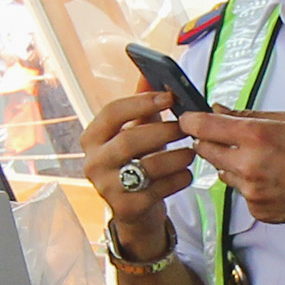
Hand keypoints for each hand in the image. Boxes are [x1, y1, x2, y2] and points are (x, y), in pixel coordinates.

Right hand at [80, 87, 191, 241]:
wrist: (133, 210)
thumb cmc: (135, 163)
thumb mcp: (134, 132)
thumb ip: (141, 105)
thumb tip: (152, 73)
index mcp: (92, 138)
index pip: (112, 113)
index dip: (142, 102)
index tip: (169, 97)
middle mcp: (94, 163)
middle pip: (130, 140)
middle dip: (164, 131)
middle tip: (188, 127)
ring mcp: (108, 188)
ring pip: (147, 167)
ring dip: (176, 156)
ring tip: (191, 151)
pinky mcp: (127, 208)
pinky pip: (159, 189)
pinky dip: (178, 179)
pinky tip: (187, 173)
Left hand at [183, 107, 284, 237]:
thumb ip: (251, 116)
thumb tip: (221, 110)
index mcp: (256, 136)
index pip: (203, 126)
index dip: (190, 120)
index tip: (189, 118)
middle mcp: (248, 165)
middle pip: (205, 151)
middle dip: (209, 141)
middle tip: (228, 138)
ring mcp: (250, 191)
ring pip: (221, 173)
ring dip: (231, 164)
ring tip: (261, 161)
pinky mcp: (257, 210)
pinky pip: (240, 193)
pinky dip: (249, 185)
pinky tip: (273, 181)